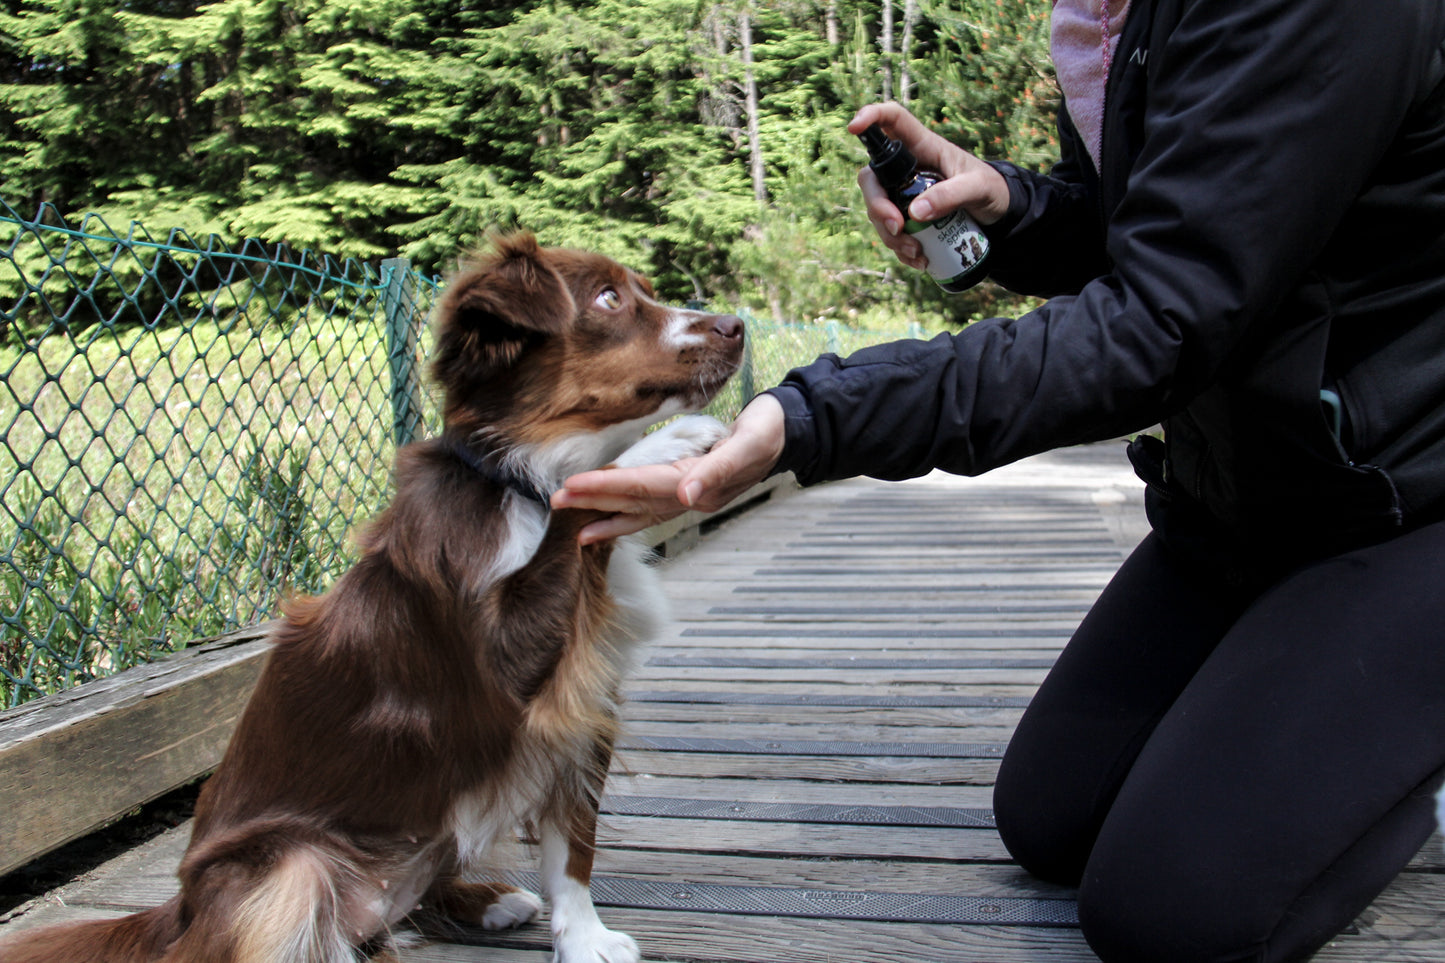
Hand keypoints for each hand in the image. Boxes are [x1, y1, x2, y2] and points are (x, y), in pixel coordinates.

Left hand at [551, 394, 786, 544]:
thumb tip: (687, 495)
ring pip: (641, 510)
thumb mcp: (750, 442)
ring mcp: (691, 498)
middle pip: (635, 502)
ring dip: (607, 516)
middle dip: (594, 503)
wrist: (787, 432)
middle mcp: (692, 498)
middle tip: (555, 502)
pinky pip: (652, 508)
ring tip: (575, 526)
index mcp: (700, 484)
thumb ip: (718, 469)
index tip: (572, 488)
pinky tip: (611, 520)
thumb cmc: (768, 431)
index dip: (606, 488)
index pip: (643, 487)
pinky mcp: (691, 490)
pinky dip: (629, 515)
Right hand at [849, 102, 1009, 270]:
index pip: (892, 120)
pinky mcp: (906, 215)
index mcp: (923, 146)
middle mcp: (906, 167)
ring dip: (890, 236)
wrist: (998, 213)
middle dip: (877, 206)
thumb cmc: (991, 189)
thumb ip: (950, 196)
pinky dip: (900, 249)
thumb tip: (914, 213)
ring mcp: (902, 192)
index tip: (854, 127)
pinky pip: (890, 232)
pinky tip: (919, 260)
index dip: (870, 117)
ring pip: (877, 210)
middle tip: (897, 229)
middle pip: (872, 178)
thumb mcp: (978, 189)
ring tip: (917, 253)